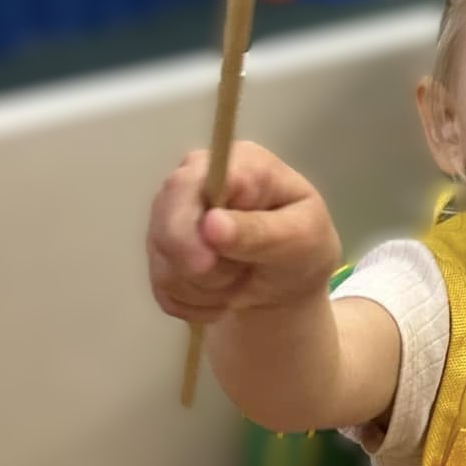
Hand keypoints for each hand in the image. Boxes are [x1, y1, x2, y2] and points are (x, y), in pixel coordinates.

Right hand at [147, 144, 340, 325]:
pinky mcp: (162, 251)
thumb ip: (261, 231)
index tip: (206, 264)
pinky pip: (162, 287)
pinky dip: (194, 302)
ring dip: (203, 289)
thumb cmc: (303, 247)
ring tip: (238, 283)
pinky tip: (220, 294)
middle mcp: (194, 181)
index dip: (186, 226)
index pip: (187, 184)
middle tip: (234, 283)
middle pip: (165, 222)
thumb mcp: (302, 238)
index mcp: (234, 163)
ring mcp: (172, 215)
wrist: (288, 282)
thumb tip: (211, 224)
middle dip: (198, 267)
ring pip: (163, 263)